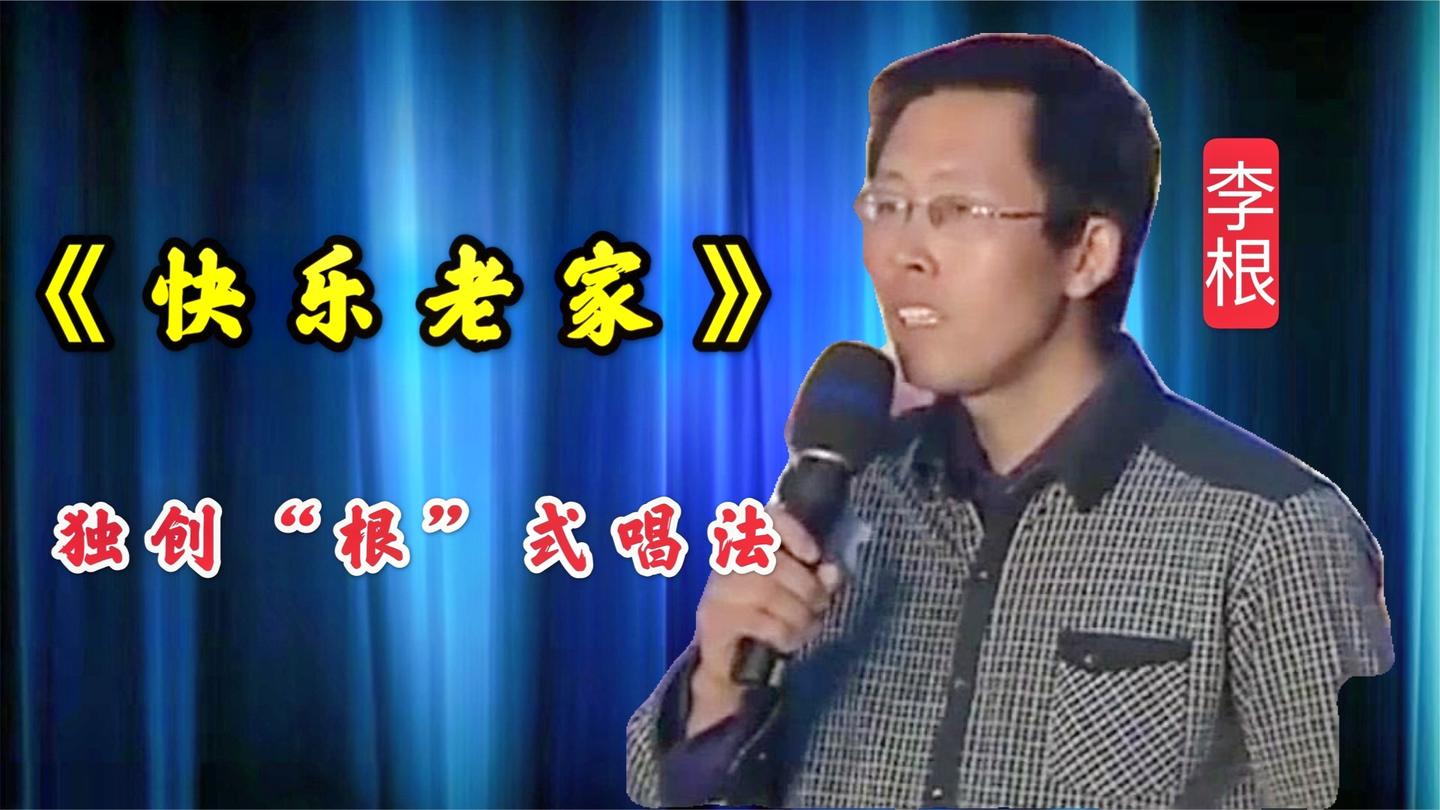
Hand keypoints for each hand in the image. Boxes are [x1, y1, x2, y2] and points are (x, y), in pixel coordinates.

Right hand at [685, 503, 844, 738]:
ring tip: (808, 627)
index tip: (813, 555)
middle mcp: (728, 563)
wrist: (731, 668)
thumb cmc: (768, 623)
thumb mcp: (798, 598)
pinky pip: (758, 620)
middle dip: (807, 587)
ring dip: (797, 614)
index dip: (792, 531)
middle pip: (772, 561)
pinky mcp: (714, 620)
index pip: (766, 519)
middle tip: (820, 606)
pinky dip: (783, 633)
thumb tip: (831, 571)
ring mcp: (717, 591)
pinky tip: (788, 641)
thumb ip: (816, 580)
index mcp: (750, 547)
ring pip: (765, 591)